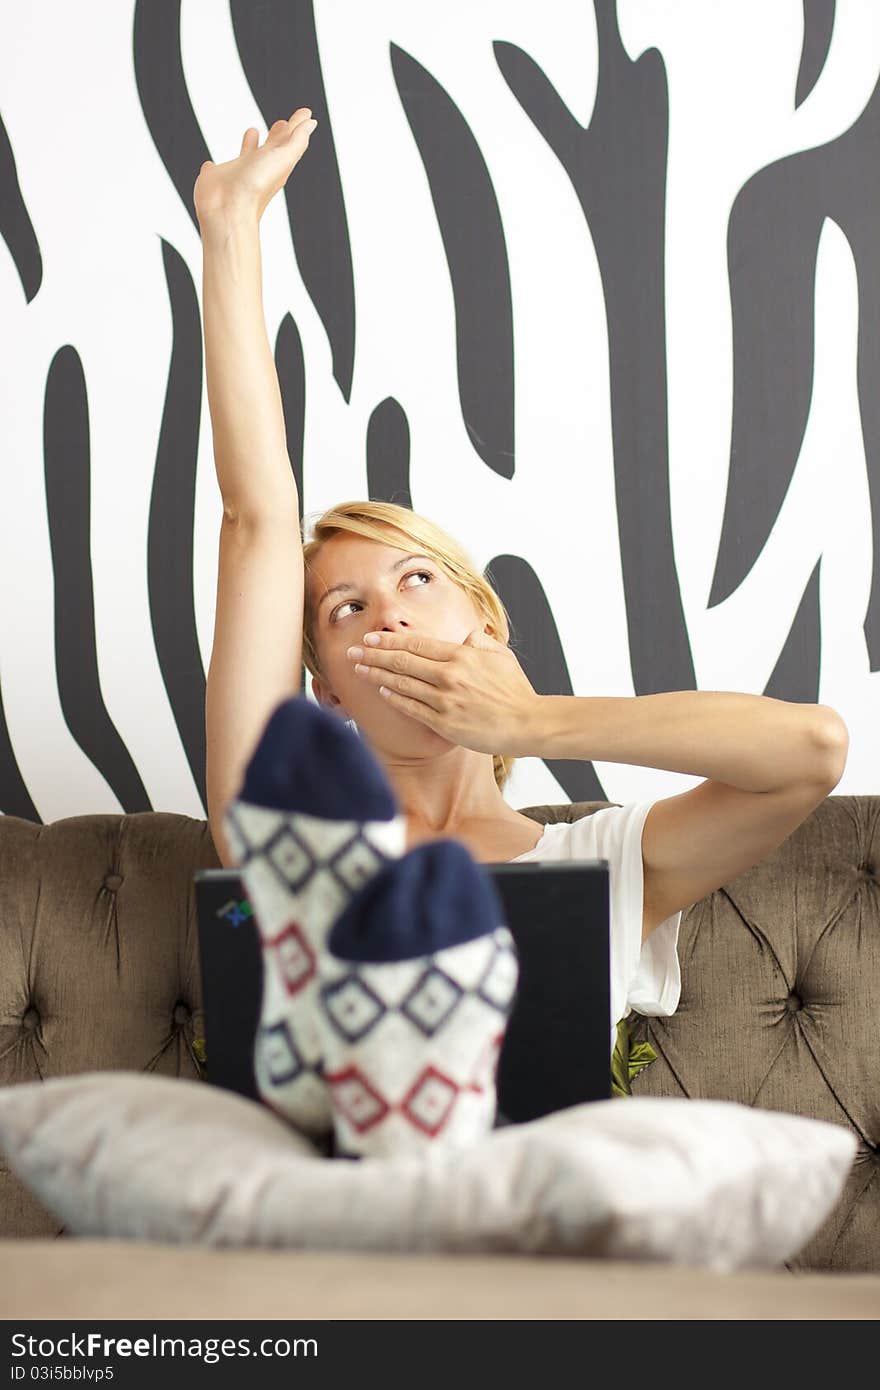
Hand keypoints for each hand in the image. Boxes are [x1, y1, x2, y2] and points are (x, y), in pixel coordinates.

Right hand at [194, 108, 317, 226]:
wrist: (228, 209)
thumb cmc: (256, 187)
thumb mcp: (284, 159)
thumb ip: (297, 140)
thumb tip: (310, 122)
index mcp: (275, 163)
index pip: (290, 140)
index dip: (297, 126)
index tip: (304, 114)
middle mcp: (258, 168)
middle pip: (271, 147)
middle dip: (278, 135)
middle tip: (282, 124)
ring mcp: (237, 174)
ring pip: (246, 155)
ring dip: (250, 144)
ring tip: (253, 131)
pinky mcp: (216, 178)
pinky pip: (215, 170)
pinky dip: (214, 166)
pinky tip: (210, 164)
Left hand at [347, 628, 541, 755]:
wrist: (528, 722)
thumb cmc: (516, 690)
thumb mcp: (500, 655)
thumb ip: (480, 641)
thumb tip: (467, 635)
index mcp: (461, 655)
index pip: (416, 644)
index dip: (389, 640)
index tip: (370, 637)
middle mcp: (449, 675)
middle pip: (402, 661)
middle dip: (373, 654)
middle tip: (353, 651)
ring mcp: (445, 700)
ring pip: (402, 684)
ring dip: (377, 674)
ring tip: (359, 669)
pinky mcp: (445, 723)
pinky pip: (412, 708)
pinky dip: (394, 698)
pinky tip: (381, 690)